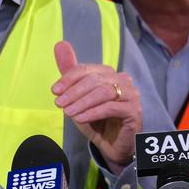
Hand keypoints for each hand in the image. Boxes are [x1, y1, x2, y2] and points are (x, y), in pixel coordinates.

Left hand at [52, 40, 140, 173]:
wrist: (110, 145)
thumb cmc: (94, 118)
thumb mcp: (77, 96)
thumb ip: (70, 72)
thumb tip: (60, 43)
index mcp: (108, 73)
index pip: (85, 70)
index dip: (68, 79)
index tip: (54, 91)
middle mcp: (122, 80)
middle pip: (93, 80)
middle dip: (73, 92)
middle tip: (59, 104)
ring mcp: (131, 95)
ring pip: (103, 92)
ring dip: (81, 102)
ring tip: (68, 113)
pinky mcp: (134, 111)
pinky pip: (111, 108)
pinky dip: (93, 112)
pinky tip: (80, 119)